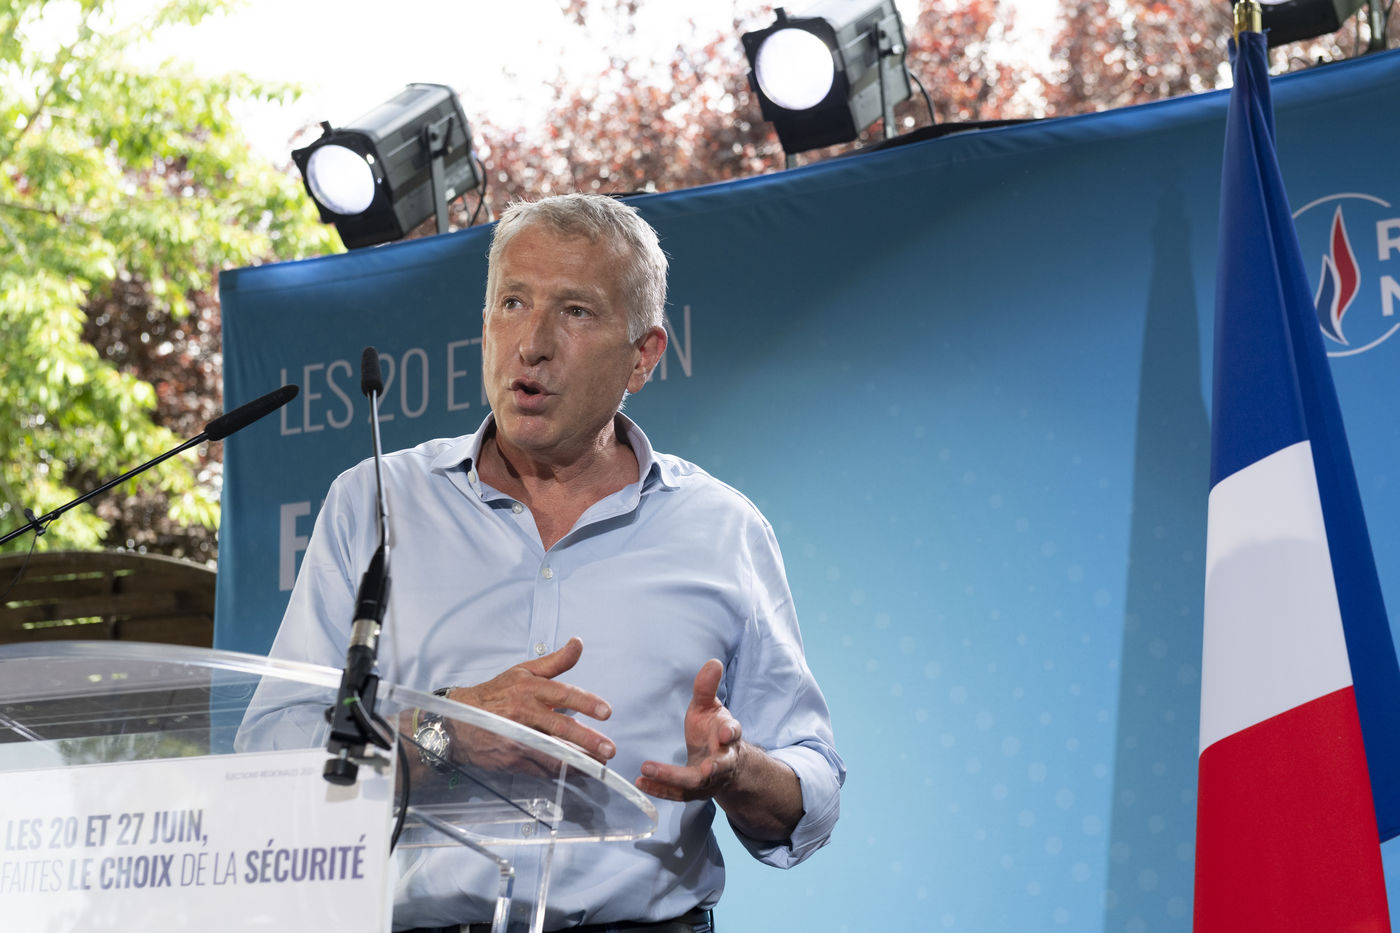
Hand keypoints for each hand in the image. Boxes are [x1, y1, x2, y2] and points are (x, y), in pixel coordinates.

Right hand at [446, 637, 615, 764]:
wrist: (458, 721)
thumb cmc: (496, 694)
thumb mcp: (524, 671)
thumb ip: (555, 661)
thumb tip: (578, 643)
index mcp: (529, 689)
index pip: (563, 694)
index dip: (586, 702)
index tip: (606, 711)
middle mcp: (524, 713)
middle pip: (560, 727)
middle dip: (588, 740)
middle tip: (609, 749)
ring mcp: (517, 738)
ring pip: (553, 752)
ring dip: (579, 761)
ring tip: (599, 765)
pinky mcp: (512, 758)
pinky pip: (541, 768)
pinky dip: (561, 772)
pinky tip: (578, 773)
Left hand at [636, 658, 741, 801]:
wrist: (722, 762)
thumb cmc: (713, 730)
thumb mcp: (709, 707)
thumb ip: (707, 687)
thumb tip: (713, 662)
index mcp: (729, 737)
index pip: (733, 733)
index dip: (731, 733)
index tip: (726, 733)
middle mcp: (723, 761)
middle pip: (719, 766)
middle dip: (712, 768)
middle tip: (705, 769)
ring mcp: (709, 780)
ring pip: (694, 783)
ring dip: (671, 779)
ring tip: (647, 771)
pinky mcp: (693, 792)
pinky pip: (676, 794)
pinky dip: (658, 789)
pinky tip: (640, 782)